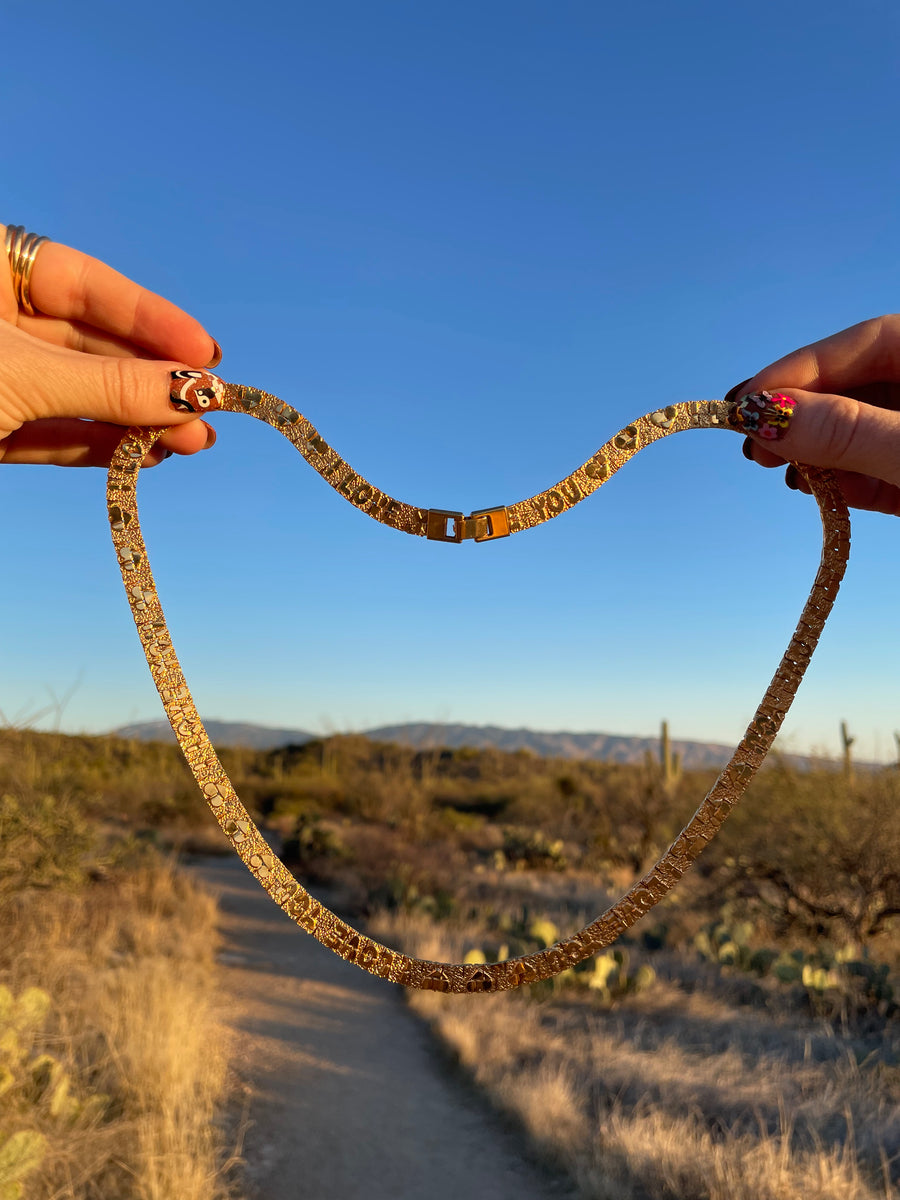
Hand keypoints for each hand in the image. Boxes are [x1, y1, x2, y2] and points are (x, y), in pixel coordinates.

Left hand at [0, 224, 222, 466]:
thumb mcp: (19, 375)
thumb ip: (107, 385)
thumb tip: (194, 390)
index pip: (83, 281)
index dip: (149, 318)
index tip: (206, 351)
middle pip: (88, 343)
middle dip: (151, 380)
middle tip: (207, 407)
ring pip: (75, 394)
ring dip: (134, 420)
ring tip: (191, 441)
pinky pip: (50, 433)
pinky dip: (98, 446)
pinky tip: (147, 454)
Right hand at [731, 314, 899, 516]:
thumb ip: (847, 430)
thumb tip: (763, 413)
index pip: (864, 341)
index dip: (799, 368)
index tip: (744, 403)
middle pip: (858, 386)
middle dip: (803, 414)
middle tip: (753, 444)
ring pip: (863, 431)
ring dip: (817, 452)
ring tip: (784, 474)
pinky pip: (879, 470)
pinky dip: (845, 482)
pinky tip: (817, 491)